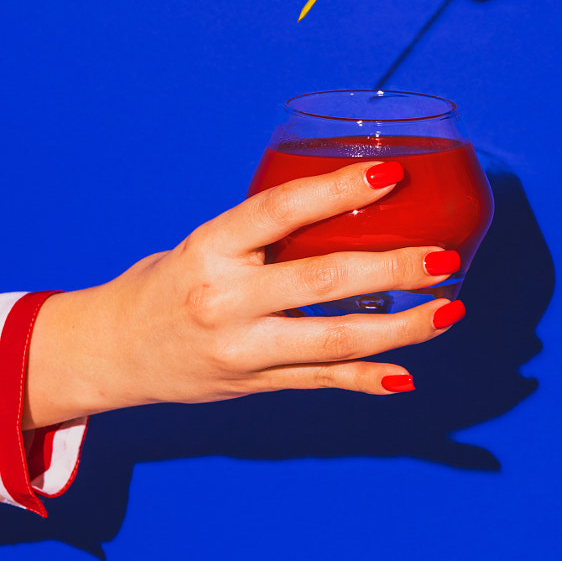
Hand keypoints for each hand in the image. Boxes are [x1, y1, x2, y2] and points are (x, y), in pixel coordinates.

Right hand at [23, 161, 462, 428]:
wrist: (112, 352)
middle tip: (443, 258)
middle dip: (393, 268)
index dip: (339, 189)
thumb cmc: (168, 282)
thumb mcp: (206, 243)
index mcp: (211, 248)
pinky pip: (322, 382)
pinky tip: (408, 373)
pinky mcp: (254, 386)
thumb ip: (265, 234)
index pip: (281, 209)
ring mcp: (242, 351)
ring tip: (449, 310)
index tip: (392, 174)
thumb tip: (347, 205)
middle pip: (323, 280)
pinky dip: (368, 378)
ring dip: (402, 328)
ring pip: (335, 341)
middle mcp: (226, 300)